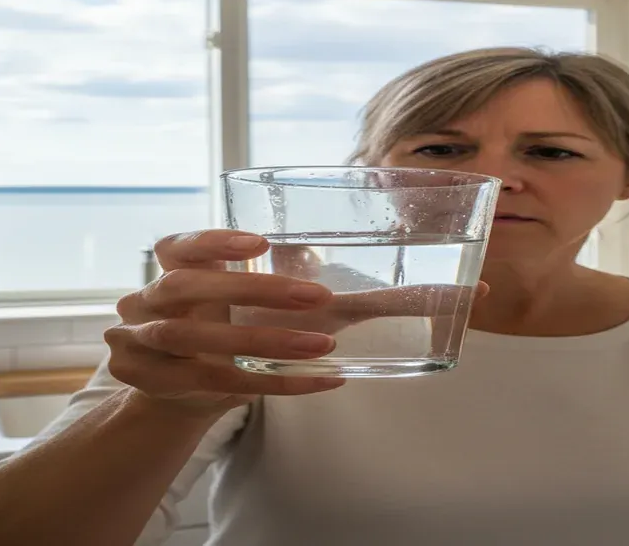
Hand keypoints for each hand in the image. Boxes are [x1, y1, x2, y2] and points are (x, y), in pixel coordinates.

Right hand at [105, 230, 480, 414]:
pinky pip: (231, 387)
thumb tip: (466, 282)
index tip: (259, 242)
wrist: (183, 378)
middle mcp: (162, 302)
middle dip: (261, 294)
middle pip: (194, 291)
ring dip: (271, 344)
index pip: (181, 244)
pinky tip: (330, 381)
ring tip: (326, 348)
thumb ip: (340, 275)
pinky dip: (284, 384)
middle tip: (321, 299)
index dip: (215, 242)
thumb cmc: (248, 317)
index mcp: (180, 265)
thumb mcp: (278, 289)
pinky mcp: (180, 386)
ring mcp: (162, 347)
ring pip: (210, 346)